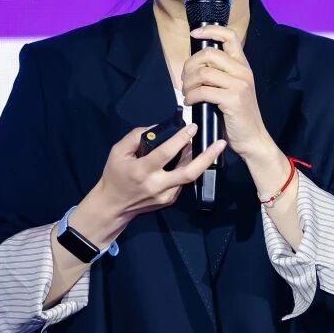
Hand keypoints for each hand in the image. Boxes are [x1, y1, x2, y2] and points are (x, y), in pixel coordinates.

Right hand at [76, 122, 226, 240]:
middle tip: (220, 144)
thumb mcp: (118, 151)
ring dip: (200, 161)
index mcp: (142, 171)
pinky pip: (182, 182)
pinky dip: (188, 169)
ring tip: (209, 146)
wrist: (113, 205)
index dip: (181, 139)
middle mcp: (156, 185)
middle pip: (189, 172)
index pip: (165, 153)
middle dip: (207, 157)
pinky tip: (191, 159)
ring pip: (189, 177)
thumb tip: (158, 128)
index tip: (192, 127)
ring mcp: (165, 195)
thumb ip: (136, 136)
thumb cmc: (114, 175)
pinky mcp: (169, 200)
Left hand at [182, 25, 272, 158]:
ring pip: (203, 72)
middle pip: (209, 54)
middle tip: (185, 80)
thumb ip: (220, 74)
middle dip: (189, 65)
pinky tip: (190, 102)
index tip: (194, 34)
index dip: (210, 30)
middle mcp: (243, 71)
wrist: (252, 138)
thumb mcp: (232, 88)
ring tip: (187, 93)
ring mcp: (239, 84)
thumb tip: (195, 64)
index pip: (230, 36)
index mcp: (243, 66)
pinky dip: (191, 96)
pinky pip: (203, 91)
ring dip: (188, 83)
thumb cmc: (238, 115)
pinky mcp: (233, 99)